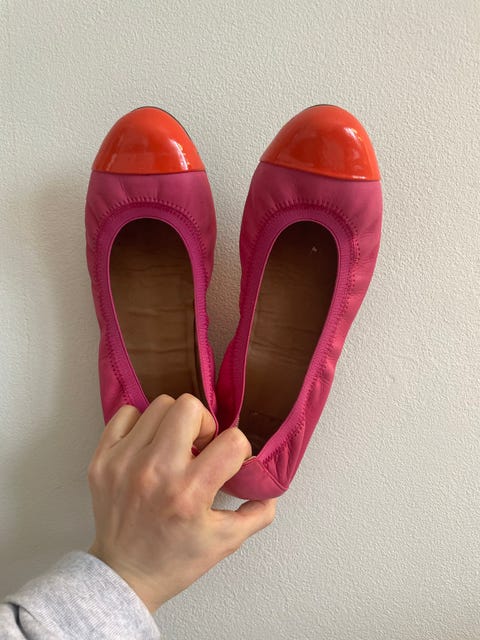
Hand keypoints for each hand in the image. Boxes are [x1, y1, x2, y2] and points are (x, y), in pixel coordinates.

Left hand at [87, 394, 276, 611]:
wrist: (124, 576)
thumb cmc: (175, 560)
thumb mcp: (226, 542)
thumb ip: (257, 514)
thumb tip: (270, 489)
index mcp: (190, 494)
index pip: (232, 442)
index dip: (239, 449)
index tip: (228, 462)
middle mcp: (156, 472)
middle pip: (189, 407)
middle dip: (204, 424)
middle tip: (199, 447)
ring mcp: (124, 462)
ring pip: (160, 405)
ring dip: (173, 423)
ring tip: (173, 447)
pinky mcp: (102, 460)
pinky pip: (125, 413)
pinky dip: (140, 424)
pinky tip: (146, 446)